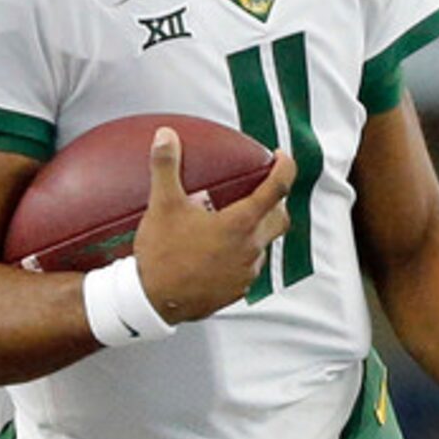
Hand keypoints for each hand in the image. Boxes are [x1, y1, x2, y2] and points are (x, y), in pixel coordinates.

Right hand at [131, 127, 294, 322]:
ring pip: (263, 246)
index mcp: (240, 224)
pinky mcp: (235, 291)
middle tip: (261, 192)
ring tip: (232, 223)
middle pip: (280, 219)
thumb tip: (166, 137)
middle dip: (277, 203)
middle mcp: (250, 249)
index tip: (281, 158)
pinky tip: (219, 252)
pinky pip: (247, 268)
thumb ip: (167, 167)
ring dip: (256, 232)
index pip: (277, 188)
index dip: (285, 168)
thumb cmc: (162, 255)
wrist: (152, 302)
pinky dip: (240, 255)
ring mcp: (245, 273)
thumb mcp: (162, 205)